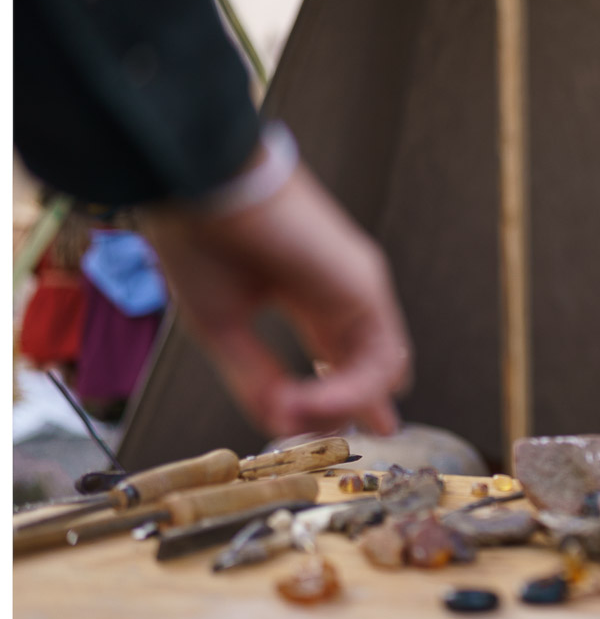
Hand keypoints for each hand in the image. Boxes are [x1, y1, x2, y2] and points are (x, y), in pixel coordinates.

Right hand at [139, 162, 410, 437]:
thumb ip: (255, 378)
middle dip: (363, 405)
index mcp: (307, 294)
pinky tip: (309, 401)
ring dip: (340, 406)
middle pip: (372, 363)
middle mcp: (341, 292)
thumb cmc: (201, 242)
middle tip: (364, 433)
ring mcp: (359, 288)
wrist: (201, 186)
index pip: (340, 353)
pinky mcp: (367, 287)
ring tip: (296, 418)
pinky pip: (377, 358)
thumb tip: (281, 423)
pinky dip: (346, 391)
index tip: (347, 428)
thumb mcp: (223, 327)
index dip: (346, 394)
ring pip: (380, 368)